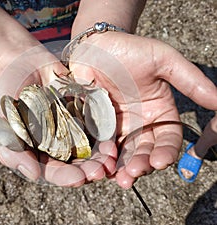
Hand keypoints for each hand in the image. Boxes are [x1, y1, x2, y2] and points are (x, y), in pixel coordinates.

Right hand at [0, 44, 116, 186]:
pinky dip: (105, 136)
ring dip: (101, 157)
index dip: (66, 177)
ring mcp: (70, 129)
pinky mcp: (82, 114)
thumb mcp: (2, 123)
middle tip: (100, 171)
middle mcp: (55, 144)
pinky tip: (112, 140)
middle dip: (88, 170)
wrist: (20, 61)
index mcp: (36, 152)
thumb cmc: (6, 94)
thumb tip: (34, 175)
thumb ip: (13, 151)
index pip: (53, 171)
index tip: (79, 178)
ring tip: (110, 159)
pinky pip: (96, 127)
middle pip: (75, 164)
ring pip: (89, 149)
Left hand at [69, 31, 216, 188]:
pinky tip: (100, 166)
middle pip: (144, 150)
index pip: (168, 137)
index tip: (160, 161)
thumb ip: (190, 81)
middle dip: (141, 164)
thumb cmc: (129, 50)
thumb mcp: (163, 61)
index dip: (166, 151)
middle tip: (133, 173)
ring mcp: (117, 126)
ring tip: (119, 178)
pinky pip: (100, 145)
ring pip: (122, 153)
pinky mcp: (96, 126)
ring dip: (121, 168)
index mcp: (159, 111)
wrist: (94, 45)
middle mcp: (139, 123)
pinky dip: (101, 157)